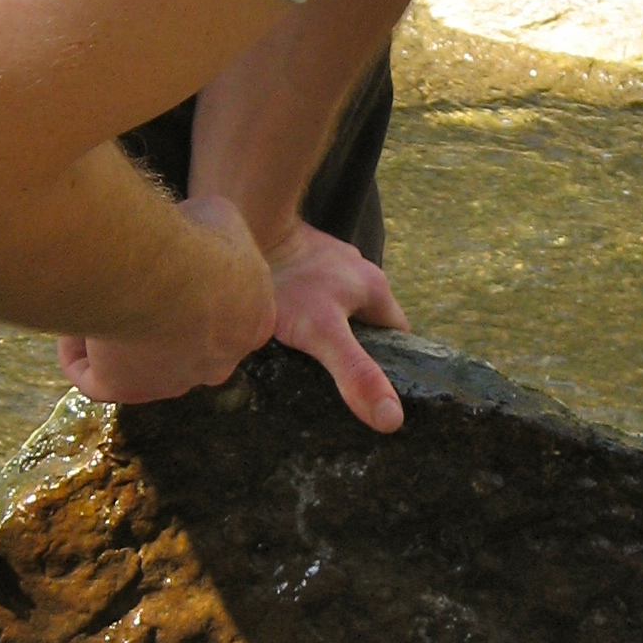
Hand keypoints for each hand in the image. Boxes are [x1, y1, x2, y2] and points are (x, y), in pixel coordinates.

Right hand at [58, 195, 274, 404]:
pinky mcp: (128, 389)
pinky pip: (97, 380)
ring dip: (113, 335)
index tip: (164, 264)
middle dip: (151, 315)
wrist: (167, 272)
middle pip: (178, 343)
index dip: (190, 287)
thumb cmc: (200, 241)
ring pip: (136, 363)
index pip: (224, 315)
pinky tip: (71, 324)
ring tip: (92, 298)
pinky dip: (78, 355)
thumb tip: (187, 226)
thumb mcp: (220, 216)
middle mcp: (217, 363)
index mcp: (252, 322)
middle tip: (124, 282)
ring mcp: (172, 382)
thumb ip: (208, 228)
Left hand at [266, 218, 407, 431]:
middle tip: (332, 382)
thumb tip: (392, 420)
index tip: (374, 392)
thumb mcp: (325, 333)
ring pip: (335, 308)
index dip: (391, 365)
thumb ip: (356, 375)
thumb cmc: (285, 280)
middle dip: (354, 350)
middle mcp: (355, 272)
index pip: (397, 336)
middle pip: (365, 324)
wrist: (245, 223)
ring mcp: (323, 264)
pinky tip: (279, 331)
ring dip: (324, 331)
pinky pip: (305, 295)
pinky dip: (298, 313)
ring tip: (302, 359)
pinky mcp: (293, 261)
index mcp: (374, 287)